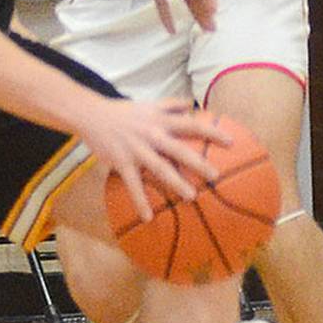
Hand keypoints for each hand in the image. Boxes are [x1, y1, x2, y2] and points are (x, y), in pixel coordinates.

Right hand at [85, 99, 232, 222]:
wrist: (91, 115)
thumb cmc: (123, 112)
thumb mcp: (148, 104)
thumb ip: (170, 104)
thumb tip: (191, 104)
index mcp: (160, 120)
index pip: (190, 124)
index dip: (210, 132)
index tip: (230, 142)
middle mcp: (152, 134)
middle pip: (179, 149)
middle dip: (197, 162)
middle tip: (215, 175)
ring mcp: (137, 150)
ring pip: (159, 168)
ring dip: (175, 183)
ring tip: (191, 197)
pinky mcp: (122, 162)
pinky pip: (133, 184)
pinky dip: (140, 201)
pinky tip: (148, 218)